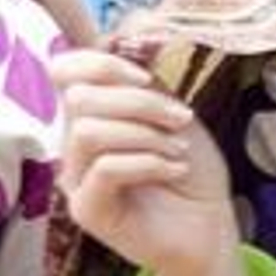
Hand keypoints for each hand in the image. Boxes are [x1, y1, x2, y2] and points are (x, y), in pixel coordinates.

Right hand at [52, 48, 235, 275]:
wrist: (211, 230)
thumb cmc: (193, 176)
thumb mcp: (175, 120)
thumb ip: (147, 87)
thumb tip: (124, 46)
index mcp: (92, 117)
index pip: (64, 72)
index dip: (101, 63)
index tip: (147, 77)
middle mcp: (75, 146)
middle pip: (80, 98)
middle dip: (140, 102)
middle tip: (182, 121)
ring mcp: (77, 178)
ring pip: (89, 131)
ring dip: (146, 134)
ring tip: (180, 150)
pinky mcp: (87, 209)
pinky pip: (105, 169)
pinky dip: (149, 162)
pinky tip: (176, 170)